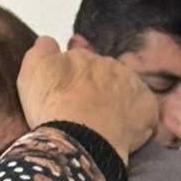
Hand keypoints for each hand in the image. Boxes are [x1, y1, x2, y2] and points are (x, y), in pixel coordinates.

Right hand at [17, 37, 156, 161]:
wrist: (78, 139)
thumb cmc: (52, 107)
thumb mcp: (33, 70)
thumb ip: (43, 50)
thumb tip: (49, 42)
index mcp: (83, 55)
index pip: (81, 63)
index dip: (74, 81)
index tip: (68, 97)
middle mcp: (110, 64)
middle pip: (105, 75)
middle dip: (97, 90)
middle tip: (85, 114)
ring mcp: (132, 84)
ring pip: (126, 90)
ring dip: (118, 102)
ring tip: (103, 126)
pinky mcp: (147, 107)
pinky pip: (146, 110)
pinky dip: (138, 119)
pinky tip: (124, 132)